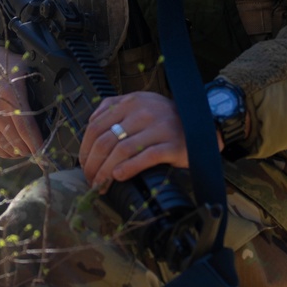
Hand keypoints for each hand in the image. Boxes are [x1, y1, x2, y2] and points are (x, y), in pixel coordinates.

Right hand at [0, 47, 43, 159]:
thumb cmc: (11, 70)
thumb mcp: (29, 73)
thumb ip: (42, 91)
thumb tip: (61, 114)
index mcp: (9, 94)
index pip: (26, 127)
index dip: (37, 143)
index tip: (47, 152)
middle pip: (16, 142)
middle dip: (31, 148)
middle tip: (40, 147)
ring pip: (6, 148)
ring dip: (19, 150)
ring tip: (27, 144)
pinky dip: (7, 149)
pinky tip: (14, 142)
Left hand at [79, 91, 221, 191]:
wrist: (203, 124)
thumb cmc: (167, 118)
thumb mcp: (141, 104)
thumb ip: (115, 108)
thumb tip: (90, 123)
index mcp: (132, 102)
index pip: (96, 125)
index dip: (85, 149)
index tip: (83, 164)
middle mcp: (144, 112)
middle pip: (106, 141)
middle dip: (92, 164)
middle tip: (89, 179)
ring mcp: (159, 127)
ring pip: (121, 151)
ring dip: (105, 172)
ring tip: (100, 184)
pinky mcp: (172, 145)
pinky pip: (144, 158)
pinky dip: (128, 169)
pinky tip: (119, 177)